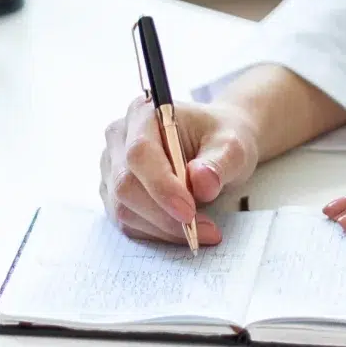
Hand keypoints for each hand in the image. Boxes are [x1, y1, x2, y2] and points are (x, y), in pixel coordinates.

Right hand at [98, 97, 260, 246]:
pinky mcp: (114, 193)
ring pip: (123, 208)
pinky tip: (183, 229)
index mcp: (143, 113)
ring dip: (162, 228)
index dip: (161, 186)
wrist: (215, 144)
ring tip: (201, 230)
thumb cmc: (221, 138)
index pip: (139, 153)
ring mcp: (112, 167)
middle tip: (202, 229)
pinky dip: (156, 233)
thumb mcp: (233, 146)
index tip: (189, 211)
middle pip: (125, 184)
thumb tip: (201, 183)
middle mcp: (120, 138)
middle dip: (163, 215)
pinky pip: (127, 222)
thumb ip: (219, 163)